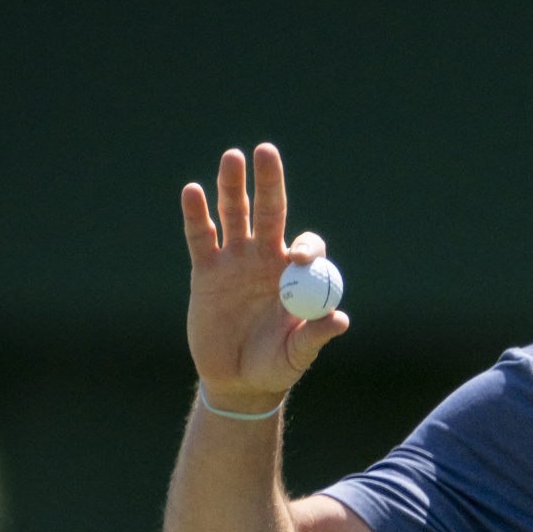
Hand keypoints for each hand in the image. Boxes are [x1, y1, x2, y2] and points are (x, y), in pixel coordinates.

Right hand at [181, 144, 348, 410]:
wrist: (237, 380)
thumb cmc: (275, 366)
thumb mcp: (297, 355)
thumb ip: (315, 336)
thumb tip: (340, 319)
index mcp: (296, 275)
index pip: (306, 245)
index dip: (304, 245)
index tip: (295, 258)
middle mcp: (267, 259)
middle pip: (270, 211)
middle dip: (269, 182)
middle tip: (266, 151)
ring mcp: (236, 261)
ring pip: (234, 215)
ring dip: (232, 186)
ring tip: (232, 156)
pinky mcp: (206, 271)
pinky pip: (201, 237)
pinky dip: (195, 215)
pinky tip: (192, 191)